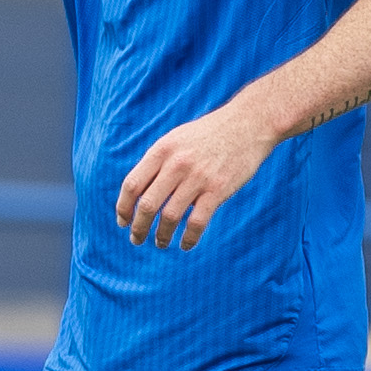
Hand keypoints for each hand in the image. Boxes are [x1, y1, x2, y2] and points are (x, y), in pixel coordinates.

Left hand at [116, 102, 277, 249]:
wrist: (248, 124)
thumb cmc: (207, 135)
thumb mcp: (175, 139)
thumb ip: (156, 162)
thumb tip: (137, 193)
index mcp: (161, 151)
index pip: (131, 185)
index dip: (123, 207)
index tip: (123, 222)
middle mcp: (176, 164)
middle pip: (147, 204)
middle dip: (138, 227)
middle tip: (136, 238)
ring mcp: (198, 177)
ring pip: (170, 216)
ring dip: (161, 235)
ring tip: (159, 243)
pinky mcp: (218, 189)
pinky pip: (197, 221)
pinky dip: (188, 238)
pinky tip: (185, 245)